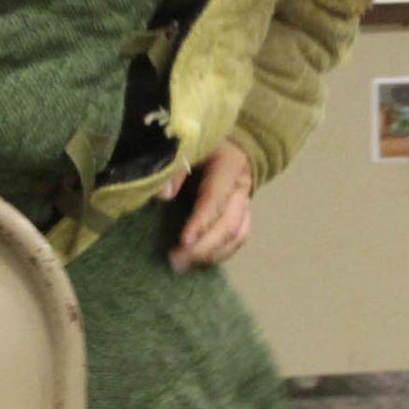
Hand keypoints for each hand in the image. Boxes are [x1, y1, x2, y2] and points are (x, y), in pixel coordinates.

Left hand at [166, 142, 256, 272]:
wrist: (219, 143)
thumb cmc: (196, 144)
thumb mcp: (183, 148)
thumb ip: (173, 169)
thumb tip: (163, 196)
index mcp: (229, 165)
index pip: (216, 199)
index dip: (201, 221)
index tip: (184, 241)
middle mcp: (241, 188)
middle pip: (230, 224)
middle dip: (204, 246)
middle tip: (177, 260)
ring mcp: (244, 203)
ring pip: (237, 236)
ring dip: (212, 254)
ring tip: (184, 265)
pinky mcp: (241, 215)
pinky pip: (236, 240)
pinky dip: (219, 254)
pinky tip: (198, 262)